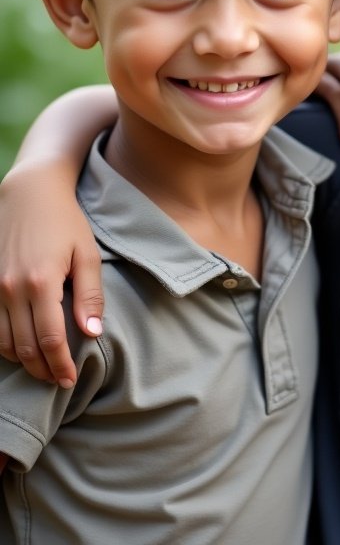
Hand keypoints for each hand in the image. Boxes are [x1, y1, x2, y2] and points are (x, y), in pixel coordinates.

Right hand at [0, 159, 103, 386]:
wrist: (29, 196)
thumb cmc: (65, 223)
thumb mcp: (86, 254)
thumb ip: (90, 295)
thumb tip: (92, 333)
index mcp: (41, 283)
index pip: (50, 339)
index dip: (60, 364)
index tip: (70, 379)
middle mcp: (11, 290)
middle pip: (24, 347)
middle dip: (42, 370)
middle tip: (60, 381)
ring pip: (4, 343)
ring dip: (24, 362)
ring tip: (44, 369)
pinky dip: (6, 345)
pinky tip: (24, 348)